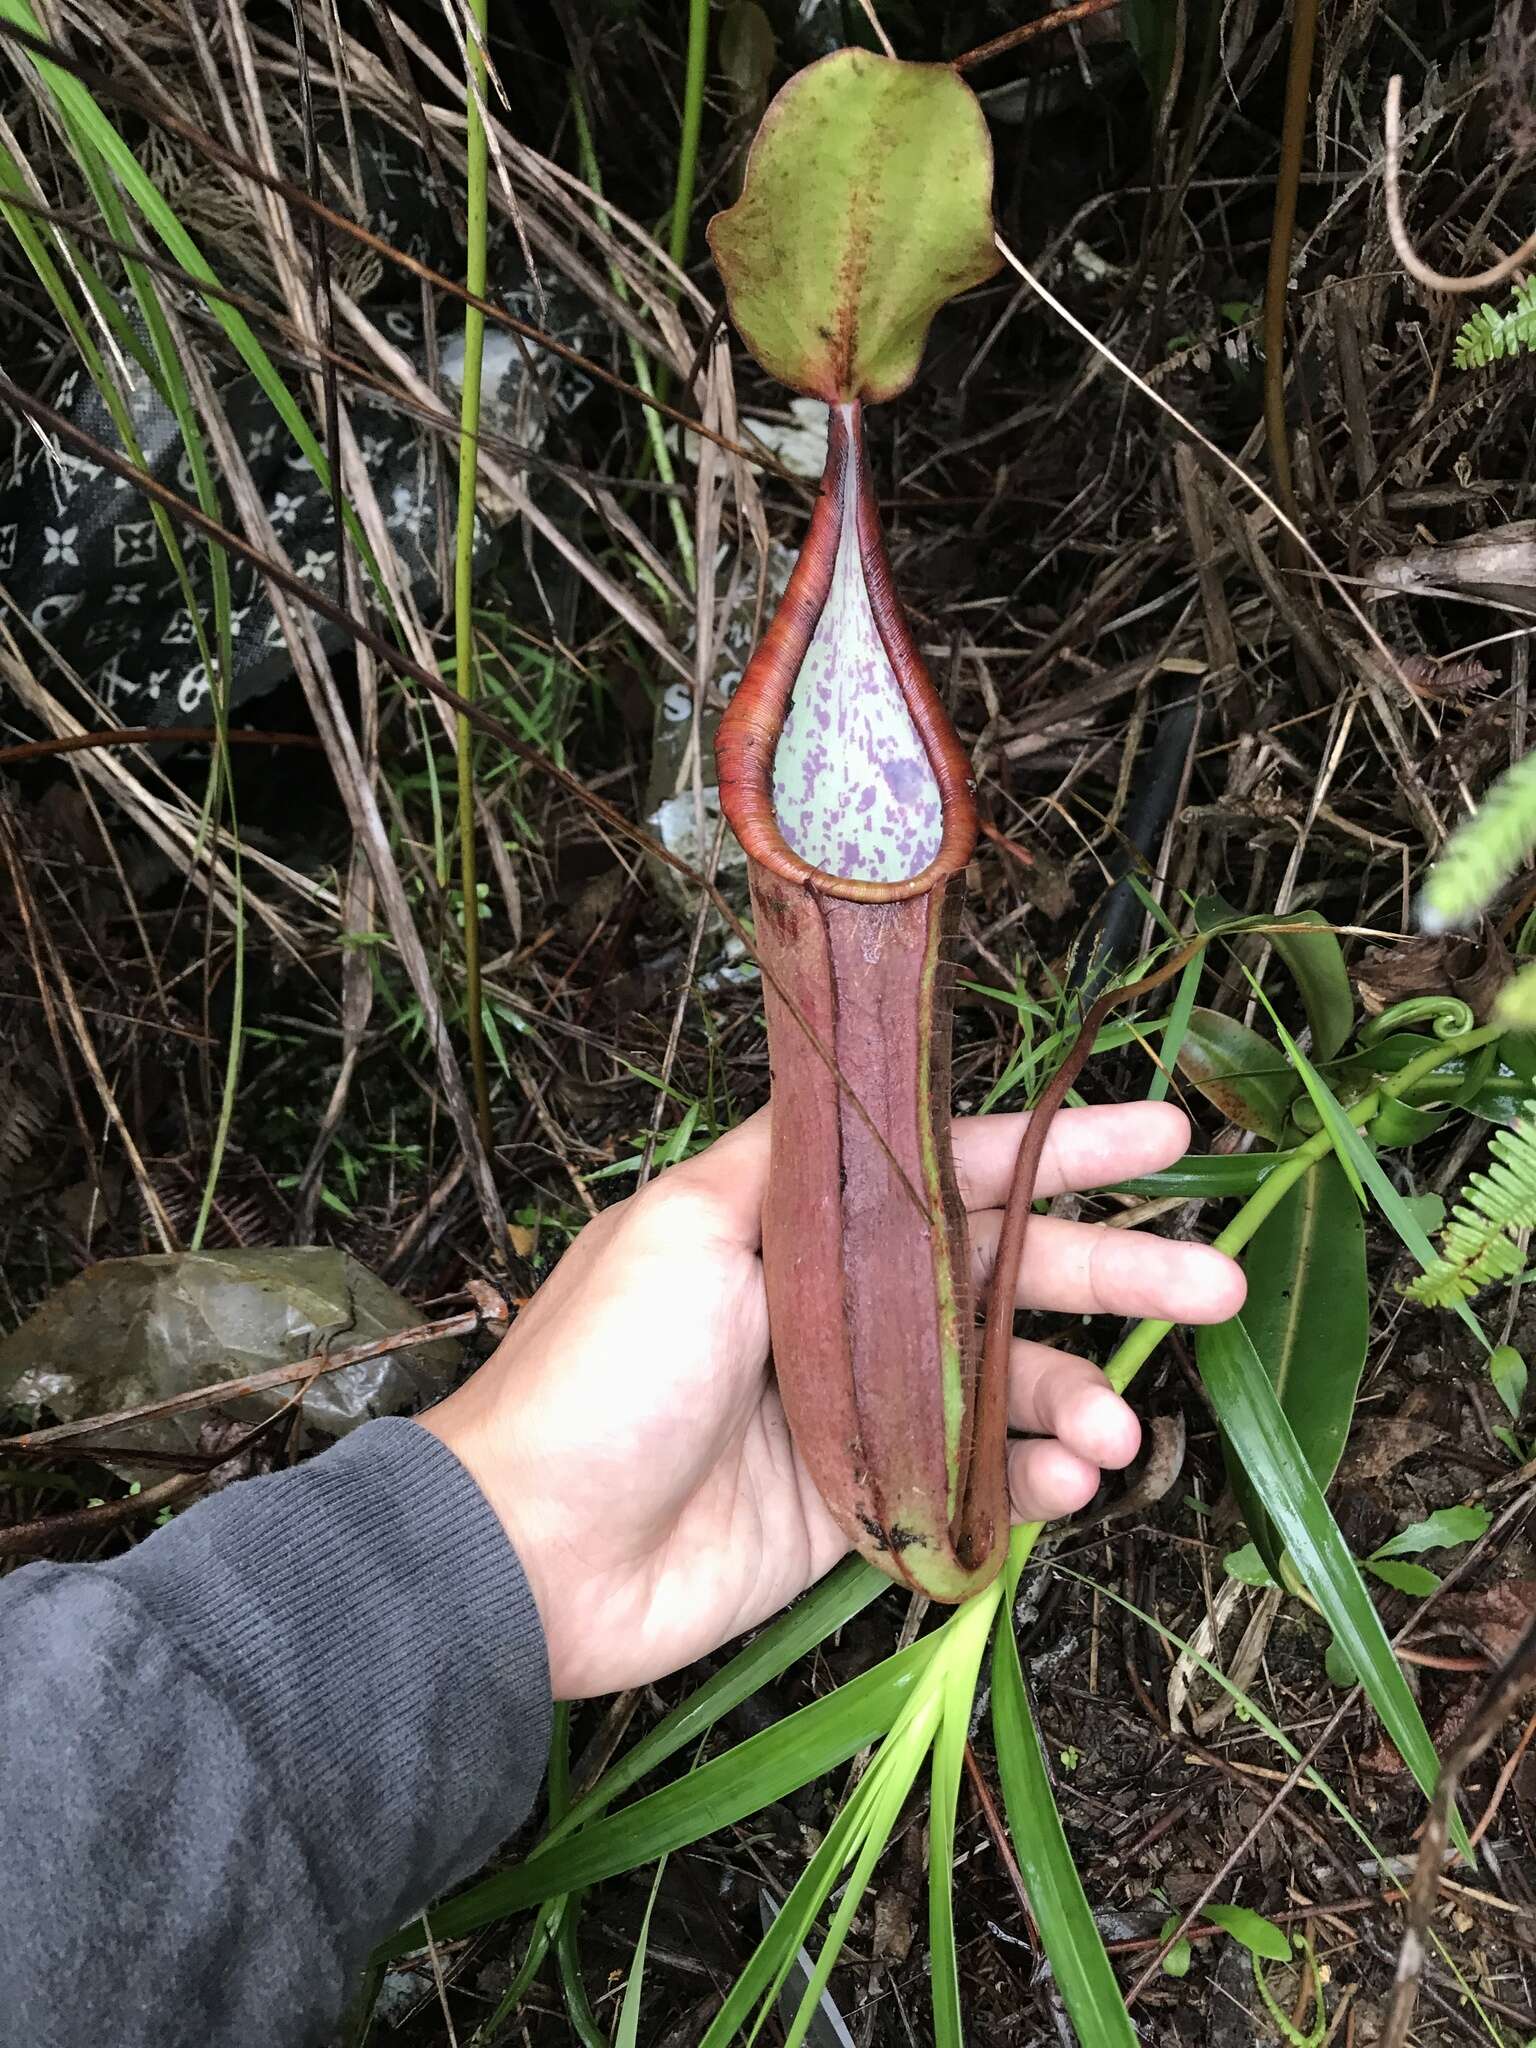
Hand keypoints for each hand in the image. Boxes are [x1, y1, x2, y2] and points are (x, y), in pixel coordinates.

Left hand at [420, 1103, 1243, 1697]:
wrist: (533, 1546)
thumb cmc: (604, 1368)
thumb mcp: (686, 1222)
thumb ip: (790, 1160)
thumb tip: (859, 1084)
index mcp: (801, 1223)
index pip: (953, 1170)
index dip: (1056, 1152)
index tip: (1163, 1137)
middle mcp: (843, 1308)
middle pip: (1002, 1274)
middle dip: (1111, 1274)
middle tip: (1218, 1283)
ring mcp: (858, 1410)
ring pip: (1002, 1385)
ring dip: (1074, 1396)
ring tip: (1118, 1430)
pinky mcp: (861, 1506)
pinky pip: (973, 1485)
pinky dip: (1032, 1483)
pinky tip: (1072, 1483)